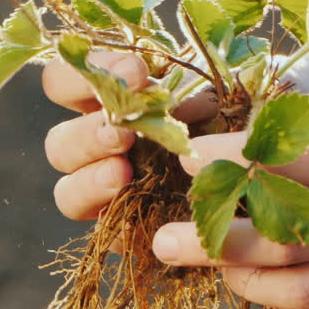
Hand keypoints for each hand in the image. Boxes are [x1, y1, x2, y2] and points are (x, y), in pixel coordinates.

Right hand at [42, 52, 213, 219]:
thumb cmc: (226, 128)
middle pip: (57, 144)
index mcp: (104, 105)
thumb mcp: (212, 99)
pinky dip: (116, 221)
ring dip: (89, 181)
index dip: (84, 74)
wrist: (251, 182)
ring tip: (122, 174)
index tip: (134, 74)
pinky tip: (137, 210)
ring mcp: (103, 195)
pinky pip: (104, 234)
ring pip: (66, 192)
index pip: (62, 82)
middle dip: (87, 136)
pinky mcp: (122, 231)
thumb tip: (172, 103)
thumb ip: (187, 93)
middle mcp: (94, 148)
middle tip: (123, 134)